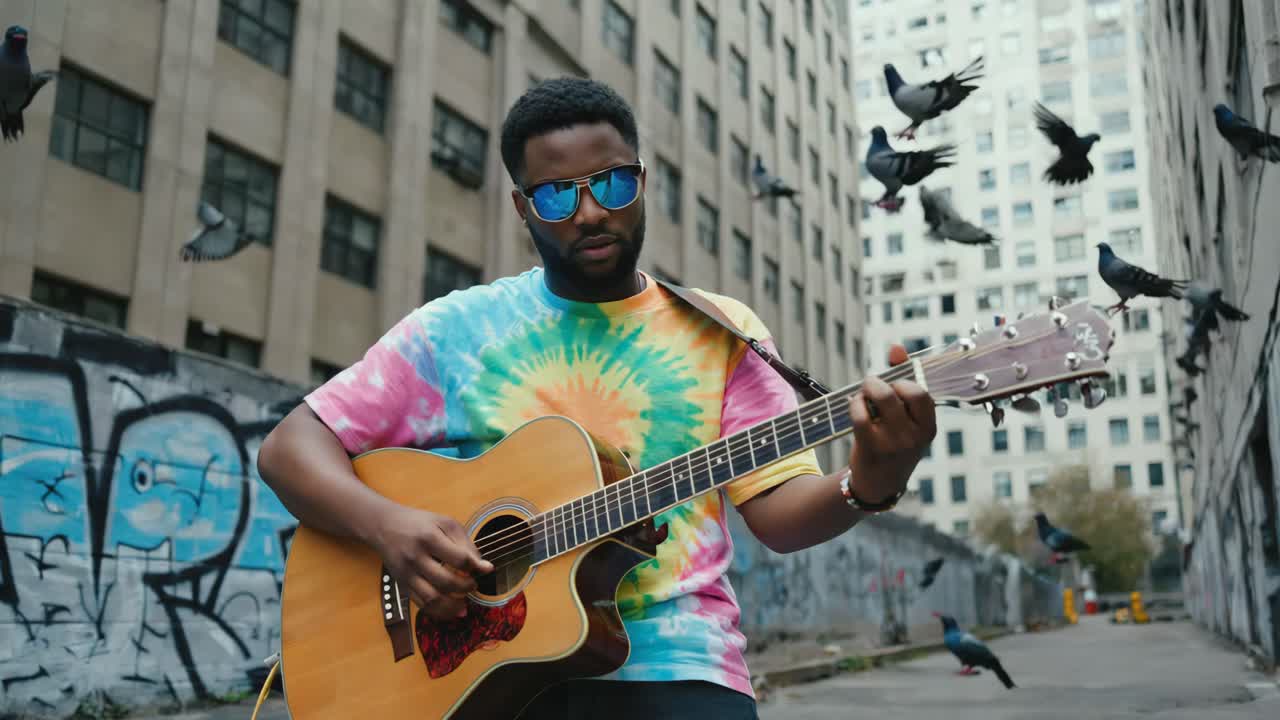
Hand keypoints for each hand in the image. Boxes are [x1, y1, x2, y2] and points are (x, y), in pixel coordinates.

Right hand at [373, 504, 493, 619]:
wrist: (385, 526)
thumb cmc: (420, 524)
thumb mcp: (445, 523)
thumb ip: (466, 543)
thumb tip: (484, 567)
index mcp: (429, 538)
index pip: (459, 559)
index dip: (476, 567)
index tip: (485, 569)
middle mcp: (416, 557)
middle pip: (446, 582)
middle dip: (466, 587)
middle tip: (473, 584)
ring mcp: (407, 574)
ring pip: (432, 599)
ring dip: (453, 606)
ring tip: (464, 603)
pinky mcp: (402, 585)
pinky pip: (421, 605)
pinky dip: (439, 611)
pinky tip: (451, 609)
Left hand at [845, 344, 936, 505]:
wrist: (879, 483)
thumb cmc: (894, 442)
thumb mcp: (907, 418)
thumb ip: (905, 380)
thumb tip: (896, 348)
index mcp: (928, 428)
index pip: (922, 393)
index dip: (904, 381)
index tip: (894, 385)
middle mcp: (914, 436)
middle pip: (897, 390)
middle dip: (879, 381)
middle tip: (872, 387)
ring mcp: (893, 443)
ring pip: (879, 397)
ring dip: (866, 389)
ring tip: (863, 395)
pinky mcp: (871, 448)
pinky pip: (860, 414)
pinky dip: (854, 403)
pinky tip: (856, 406)